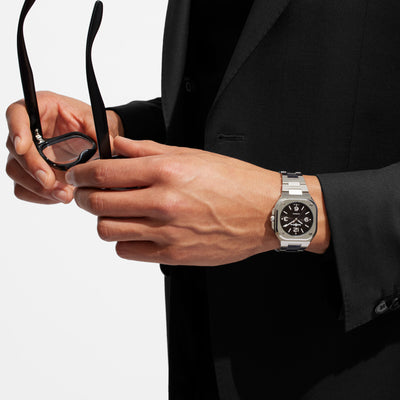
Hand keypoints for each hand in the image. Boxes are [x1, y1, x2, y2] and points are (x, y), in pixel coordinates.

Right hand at [5, 91, 122, 203]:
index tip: (23, 147)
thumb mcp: (97, 122)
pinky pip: (23, 188)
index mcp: (41, 108)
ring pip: (16, 171)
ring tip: (64, 194)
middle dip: (32, 168)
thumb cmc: (92, 124)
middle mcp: (28, 130)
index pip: (17, 114)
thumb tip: (103, 149)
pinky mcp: (30, 172)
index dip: (16, 130)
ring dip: (37, 186)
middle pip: (15, 149)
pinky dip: (40, 196)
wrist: (96, 140)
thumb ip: (96, 132)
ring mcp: (27, 153)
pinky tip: (59, 196)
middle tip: (50, 182)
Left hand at [66, 137, 281, 265]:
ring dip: (105, 220)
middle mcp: (163, 203)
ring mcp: (167, 232)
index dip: (82, 173)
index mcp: (166, 172)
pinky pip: (128, 251)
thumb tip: (118, 147)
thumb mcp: (192, 155)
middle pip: (98, 204)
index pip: (103, 173)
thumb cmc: (235, 182)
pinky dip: (125, 240)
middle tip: (91, 193)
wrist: (265, 212)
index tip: (79, 174)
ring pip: (108, 231)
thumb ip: (148, 150)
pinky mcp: (173, 254)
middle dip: (85, 197)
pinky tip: (137, 230)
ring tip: (118, 212)